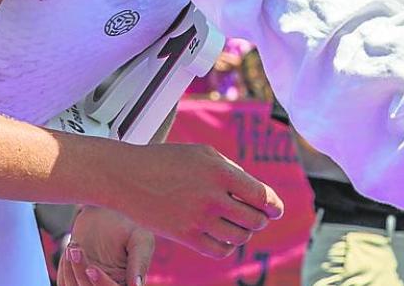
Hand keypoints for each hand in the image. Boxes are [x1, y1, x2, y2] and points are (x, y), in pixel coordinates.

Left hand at [58, 206, 151, 285]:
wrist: (102, 214)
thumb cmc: (125, 227)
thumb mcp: (140, 239)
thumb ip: (140, 263)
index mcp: (128, 284)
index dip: (102, 284)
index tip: (91, 269)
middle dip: (81, 275)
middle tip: (76, 250)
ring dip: (71, 271)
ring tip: (73, 246)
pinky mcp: (75, 282)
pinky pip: (65, 285)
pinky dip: (65, 271)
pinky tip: (70, 251)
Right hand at [110, 142, 282, 258]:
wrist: (126, 177)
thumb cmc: (166, 161)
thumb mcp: (203, 154)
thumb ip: (232, 171)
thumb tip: (258, 195)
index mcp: (219, 172)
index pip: (262, 196)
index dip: (274, 206)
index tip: (276, 210)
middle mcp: (211, 197)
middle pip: (255, 220)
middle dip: (260, 219)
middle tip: (257, 216)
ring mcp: (198, 219)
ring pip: (240, 237)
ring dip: (244, 232)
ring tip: (238, 224)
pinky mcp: (185, 236)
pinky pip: (220, 250)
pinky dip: (227, 246)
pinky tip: (222, 235)